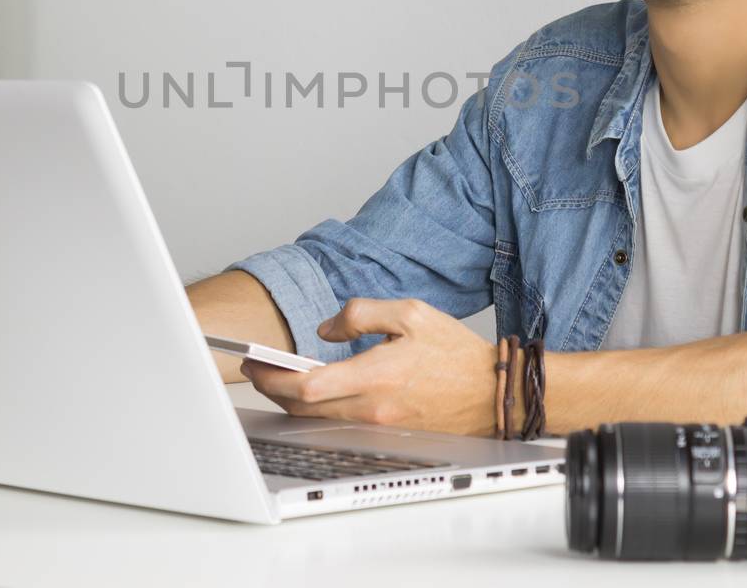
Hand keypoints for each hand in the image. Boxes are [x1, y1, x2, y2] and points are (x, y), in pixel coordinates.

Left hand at [240, 298, 495, 435]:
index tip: (255, 363)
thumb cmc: (454, 352)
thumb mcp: (411, 312)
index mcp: (378, 375)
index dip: (273, 377)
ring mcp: (378, 426)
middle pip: (303, 408)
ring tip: (277, 377)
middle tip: (255, 369)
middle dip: (271, 389)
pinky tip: (310, 394)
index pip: (309, 385)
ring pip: (316, 420)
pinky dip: (315, 411)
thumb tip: (325, 329)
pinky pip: (336, 426)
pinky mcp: (384, 434)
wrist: (491, 392)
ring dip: (290, 401)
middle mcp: (374, 408)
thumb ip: (362, 313)